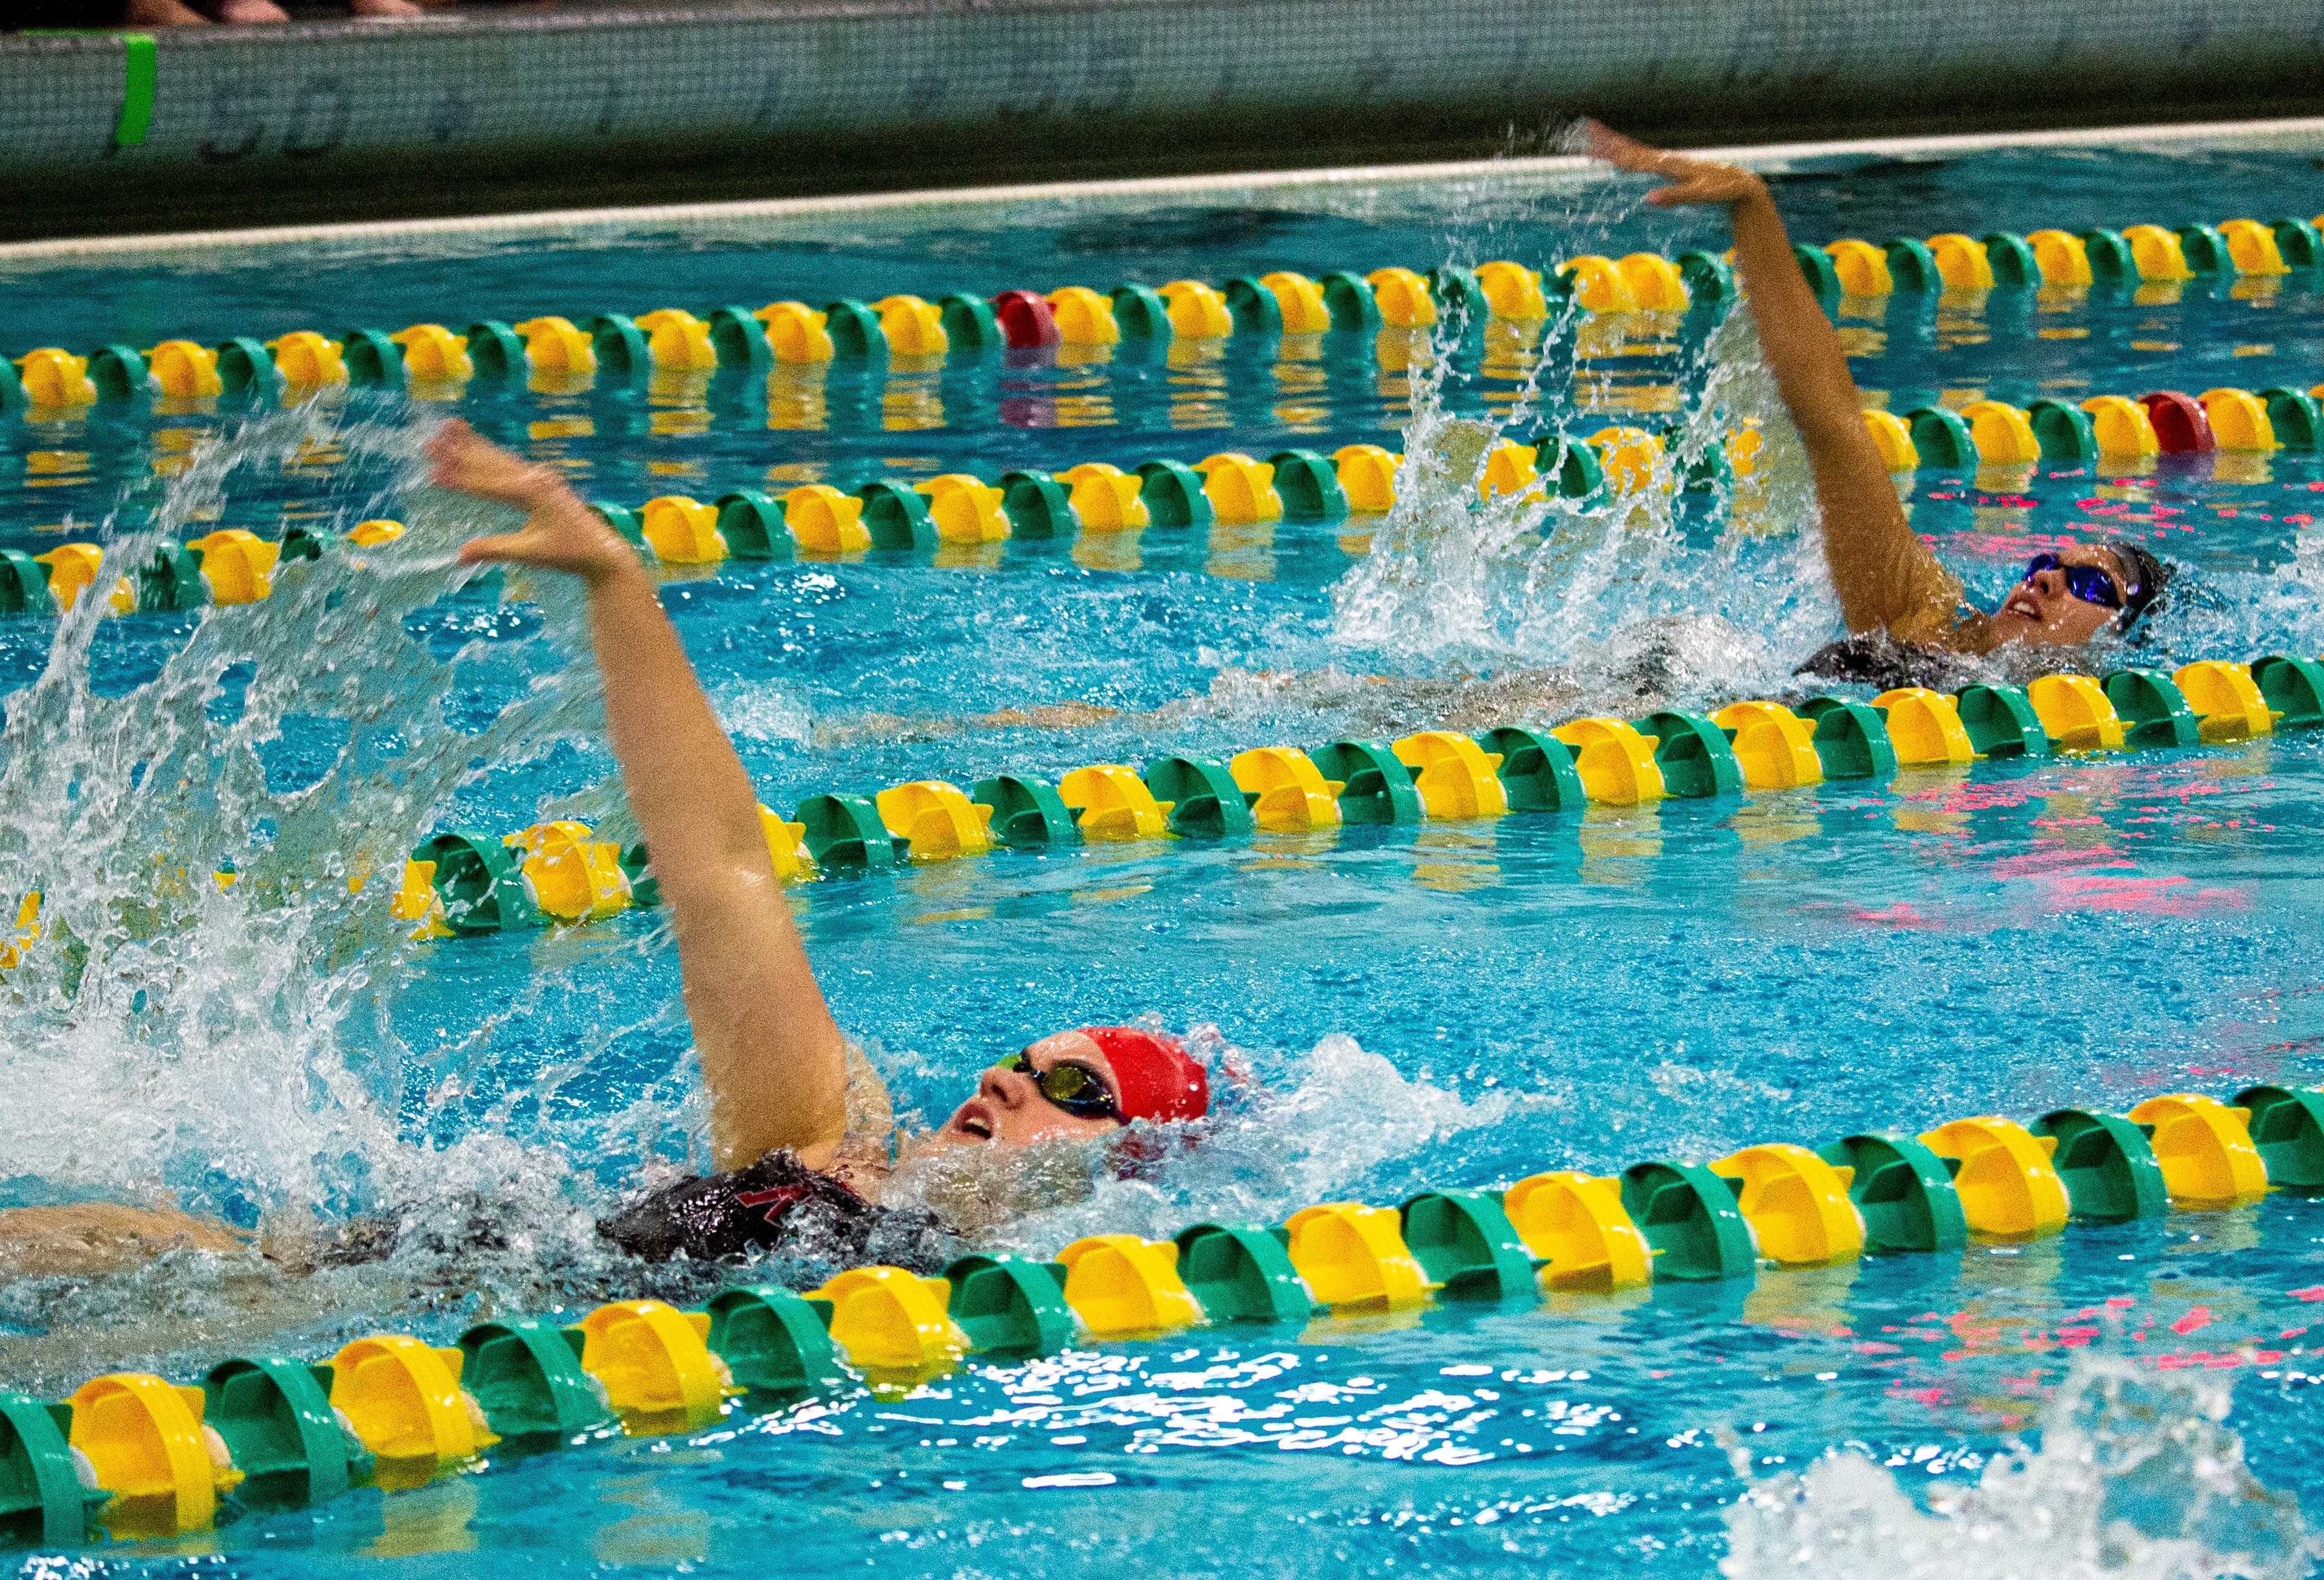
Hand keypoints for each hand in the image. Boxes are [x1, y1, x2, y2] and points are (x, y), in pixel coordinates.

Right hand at [428, 418, 634, 585]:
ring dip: (472, 445)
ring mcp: (539, 477)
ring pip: (499, 457)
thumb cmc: (568, 553)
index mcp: (531, 493)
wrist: (601, 550)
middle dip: (458, 452)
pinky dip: (490, 453)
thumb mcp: (530, 553)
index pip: (486, 485)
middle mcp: (534, 478)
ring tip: (448, 427)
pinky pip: (510, 463)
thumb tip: (459, 556)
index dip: (458, 480)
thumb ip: (495, 550)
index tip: (432, 475)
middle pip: (490, 462)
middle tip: (428, 443)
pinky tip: (477, 445)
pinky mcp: (542, 481)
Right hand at [1584, 120, 1766, 207]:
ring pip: (1636, 151)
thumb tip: (1647, 198)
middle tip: (1587, 128)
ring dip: (1616, 145)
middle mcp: (1666, 159)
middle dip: (1609, 140)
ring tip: (1595, 138)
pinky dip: (1630, 155)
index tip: (1595, 144)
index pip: (1635, 157)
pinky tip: (1621, 159)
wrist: (1737, 182)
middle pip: (1631, 148)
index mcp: (1668, 164)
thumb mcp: (1698, 196)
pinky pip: (1645, 158)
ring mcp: (1668, 162)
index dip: (1614, 151)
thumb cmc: (1719, 190)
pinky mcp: (1671, 167)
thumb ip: (1674, 197)